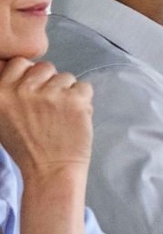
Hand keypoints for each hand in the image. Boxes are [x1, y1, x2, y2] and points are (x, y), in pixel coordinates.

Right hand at [0, 58, 91, 184]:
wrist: (50, 171)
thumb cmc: (26, 145)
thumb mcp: (1, 117)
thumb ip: (8, 91)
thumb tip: (21, 66)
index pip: (19, 63)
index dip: (29, 76)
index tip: (33, 93)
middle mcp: (22, 90)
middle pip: (44, 67)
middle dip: (49, 83)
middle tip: (47, 108)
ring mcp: (49, 94)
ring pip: (66, 77)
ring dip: (67, 93)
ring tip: (60, 116)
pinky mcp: (74, 100)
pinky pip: (84, 87)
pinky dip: (83, 101)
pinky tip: (73, 118)